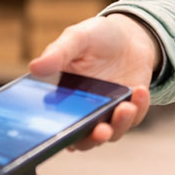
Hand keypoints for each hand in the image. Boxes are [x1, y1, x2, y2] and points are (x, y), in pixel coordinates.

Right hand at [29, 14, 158, 149]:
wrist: (129, 35)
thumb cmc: (96, 36)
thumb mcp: (76, 38)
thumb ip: (58, 53)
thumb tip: (34, 67)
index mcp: (61, 97)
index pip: (54, 125)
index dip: (56, 136)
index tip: (63, 135)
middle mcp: (83, 111)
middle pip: (83, 139)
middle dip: (92, 139)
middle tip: (101, 131)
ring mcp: (107, 113)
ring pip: (111, 133)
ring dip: (119, 124)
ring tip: (126, 107)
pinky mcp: (129, 110)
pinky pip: (133, 118)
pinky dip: (138, 109)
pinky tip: (140, 91)